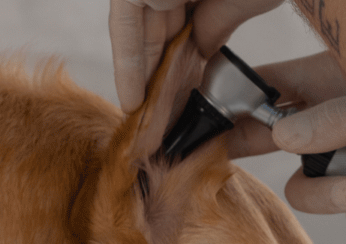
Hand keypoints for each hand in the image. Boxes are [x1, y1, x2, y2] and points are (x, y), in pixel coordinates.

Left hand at [110, 0, 283, 112]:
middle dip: (167, 74)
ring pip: (143, 32)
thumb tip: (203, 52)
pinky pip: (125, 29)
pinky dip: (129, 65)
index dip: (191, 61)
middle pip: (164, 30)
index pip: (191, 21)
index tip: (193, 96)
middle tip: (170, 118)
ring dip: (147, 77)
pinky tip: (136, 101)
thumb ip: (221, 24)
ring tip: (154, 120)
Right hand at [231, 51, 345, 238]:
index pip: (263, 85)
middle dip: (255, 159)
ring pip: (310, 187)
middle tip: (229, 170)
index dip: (231, 105)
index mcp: (330, 77)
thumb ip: (339, 117)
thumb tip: (282, 137)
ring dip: (327, 198)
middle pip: (273, 140)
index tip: (206, 136)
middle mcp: (336, 116)